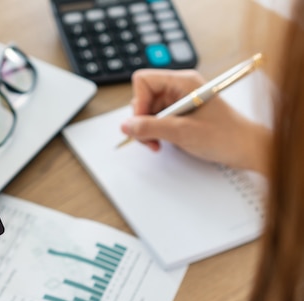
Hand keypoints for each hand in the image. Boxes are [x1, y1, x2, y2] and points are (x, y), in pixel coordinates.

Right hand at [121, 69, 270, 174]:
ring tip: (158, 144)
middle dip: (141, 120)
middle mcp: (179, 88)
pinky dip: (155, 133)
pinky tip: (163, 143)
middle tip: (150, 139)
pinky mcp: (179, 114)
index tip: (141, 123)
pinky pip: (156, 120)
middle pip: (143, 97)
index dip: (138, 102)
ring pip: (147, 111)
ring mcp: (179, 101)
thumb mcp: (182, 132)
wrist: (247, 148)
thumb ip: (150, 128)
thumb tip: (126, 126)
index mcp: (183, 82)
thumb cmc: (225, 136)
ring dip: (147, 130)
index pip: (144, 80)